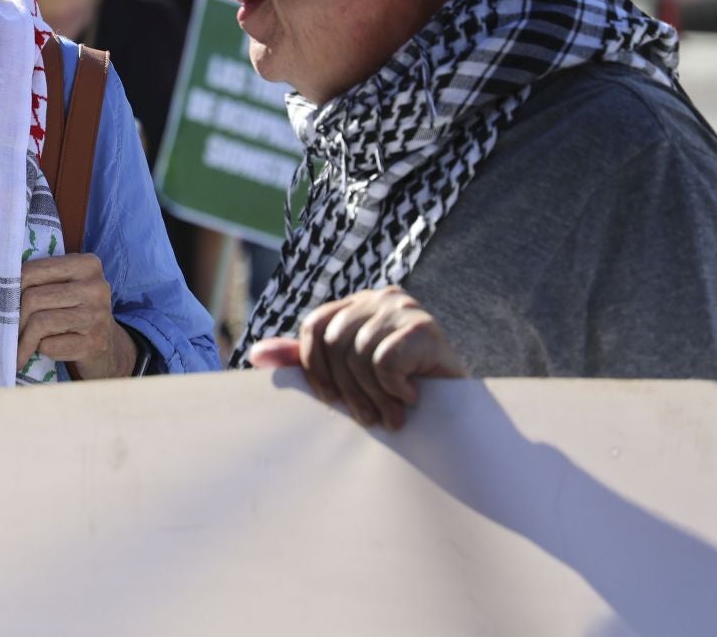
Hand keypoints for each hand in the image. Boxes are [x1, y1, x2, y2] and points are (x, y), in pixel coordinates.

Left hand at [19, 254, 134, 379]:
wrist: (106, 346)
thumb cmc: (74, 311)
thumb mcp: (62, 287)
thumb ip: (37, 280)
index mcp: (86, 264)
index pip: (31, 271)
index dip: (10, 290)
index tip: (3, 305)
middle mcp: (97, 287)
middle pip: (33, 298)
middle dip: (15, 319)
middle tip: (9, 330)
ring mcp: (98, 316)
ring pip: (40, 323)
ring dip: (25, 339)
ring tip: (21, 346)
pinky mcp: (95, 343)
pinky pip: (50, 346)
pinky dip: (43, 350)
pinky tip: (48, 350)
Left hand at [247, 285, 464, 429]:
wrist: (462, 407)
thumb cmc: (402, 390)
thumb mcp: (349, 373)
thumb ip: (306, 360)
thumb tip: (254, 356)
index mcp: (357, 304)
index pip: (314, 327)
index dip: (314, 367)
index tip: (330, 401)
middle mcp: (378, 297)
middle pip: (335, 343)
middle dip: (347, 390)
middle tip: (368, 419)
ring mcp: (403, 308)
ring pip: (359, 355)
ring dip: (373, 396)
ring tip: (392, 416)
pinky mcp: (424, 327)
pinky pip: (385, 361)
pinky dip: (395, 389)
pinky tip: (412, 397)